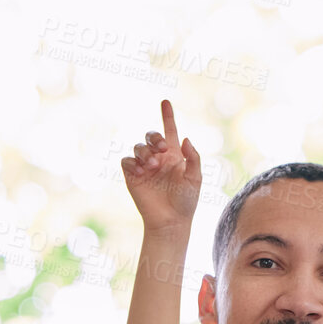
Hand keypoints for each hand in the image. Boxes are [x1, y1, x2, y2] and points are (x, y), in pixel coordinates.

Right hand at [121, 99, 200, 232]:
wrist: (170, 221)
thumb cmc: (186, 201)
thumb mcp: (195, 178)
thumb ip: (193, 157)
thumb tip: (185, 139)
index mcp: (174, 156)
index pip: (170, 131)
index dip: (167, 116)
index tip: (165, 102)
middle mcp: (158, 158)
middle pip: (150, 135)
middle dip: (154, 137)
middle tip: (162, 149)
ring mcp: (144, 167)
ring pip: (138, 147)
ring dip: (145, 152)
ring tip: (153, 166)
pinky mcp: (132, 177)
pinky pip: (127, 161)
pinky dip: (133, 162)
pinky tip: (141, 171)